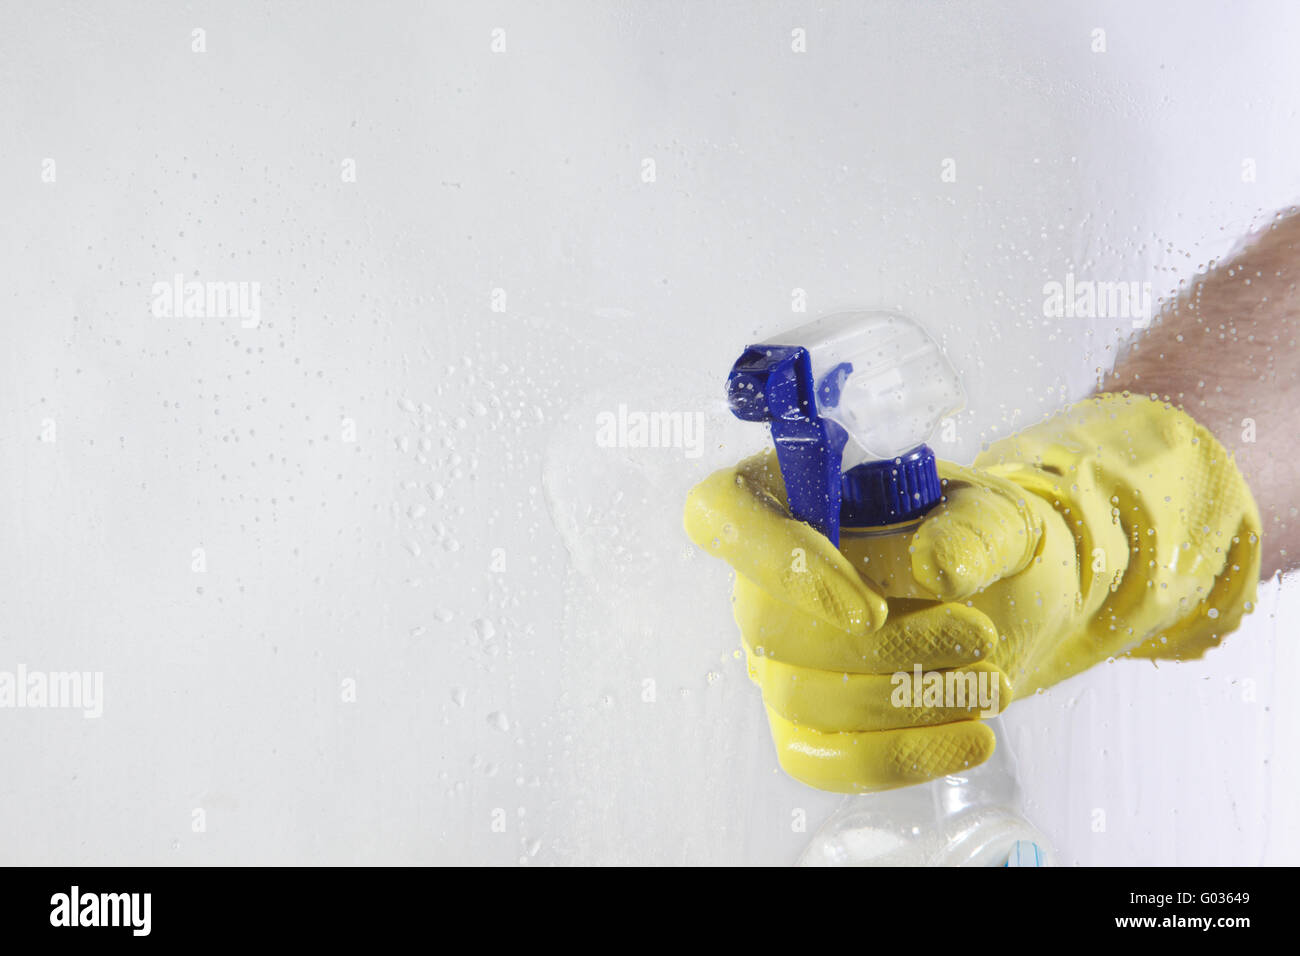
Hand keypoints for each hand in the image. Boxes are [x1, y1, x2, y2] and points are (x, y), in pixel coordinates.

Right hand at [684, 394, 1260, 792]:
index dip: (777, 563)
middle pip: (769, 625)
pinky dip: (901, 757)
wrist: (1009, 600)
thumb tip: (936, 569)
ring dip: (906, 702)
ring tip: (993, 684)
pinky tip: (972, 739)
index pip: (721, 513)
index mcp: (785, 494)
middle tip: (979, 637)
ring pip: (799, 698)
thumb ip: (973, 530)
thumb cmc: (980, 540)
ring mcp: (776, 657)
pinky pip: (822, 759)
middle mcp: (761, 578)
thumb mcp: (996, 516)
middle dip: (886, 645)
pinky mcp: (806, 723)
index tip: (868, 608)